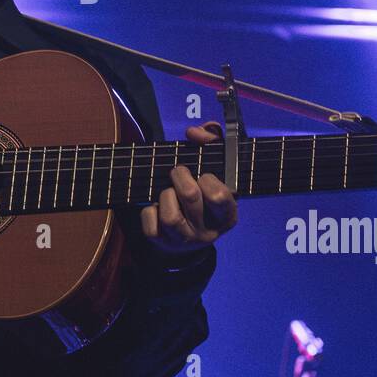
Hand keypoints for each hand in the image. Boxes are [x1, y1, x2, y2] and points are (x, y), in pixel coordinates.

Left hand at [140, 122, 238, 256]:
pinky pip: (151, 225)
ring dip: (166, 195)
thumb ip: (213, 141)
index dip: (208, 179)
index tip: (204, 175)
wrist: (191, 234)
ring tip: (169, 191)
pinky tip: (157, 206)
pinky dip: (149, 211)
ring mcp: (185, 240)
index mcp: (227, 215)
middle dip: (180, 176)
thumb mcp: (218, 167)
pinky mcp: (163, 244)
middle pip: (190, 196)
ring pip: (170, 216)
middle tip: (178, 172)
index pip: (220, 196)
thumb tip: (194, 132)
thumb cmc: (205, 192)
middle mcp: (208, 232)